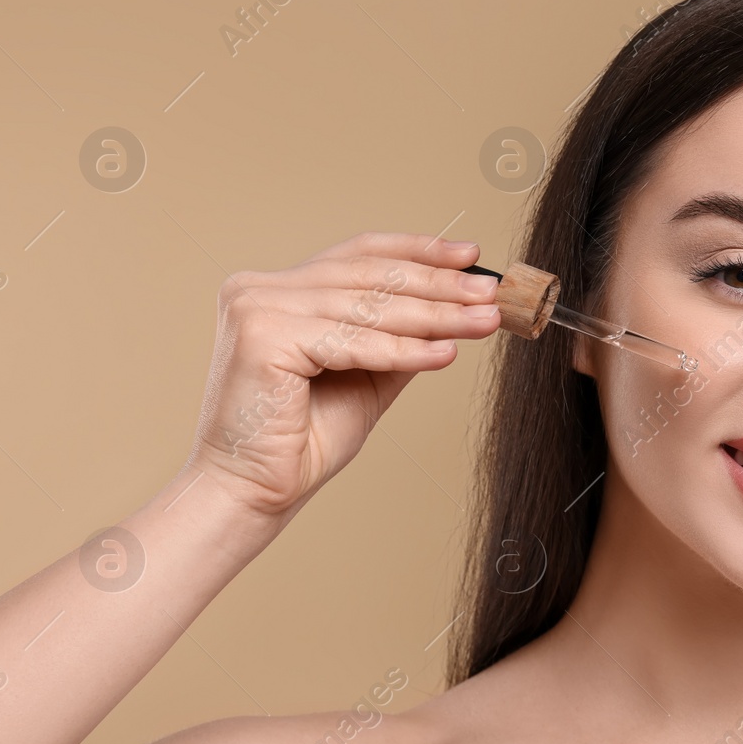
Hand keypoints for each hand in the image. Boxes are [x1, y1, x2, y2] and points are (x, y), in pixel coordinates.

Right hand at [181, 232, 500, 531]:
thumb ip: (400, 336)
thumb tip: (457, 304)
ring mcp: (255, 308)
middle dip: (438, 285)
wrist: (251, 492)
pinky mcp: (262, 336)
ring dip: (435, 315)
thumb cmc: (302, 441)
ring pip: (367, 307)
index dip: (418, 250)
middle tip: (490, 292)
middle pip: (369, 276)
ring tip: (483, 321)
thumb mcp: (367, 375)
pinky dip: (404, 350)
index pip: (359, 255)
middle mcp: (259, 289)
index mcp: (277, 290)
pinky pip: (353, 341)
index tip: (471, 255)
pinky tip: (445, 354)